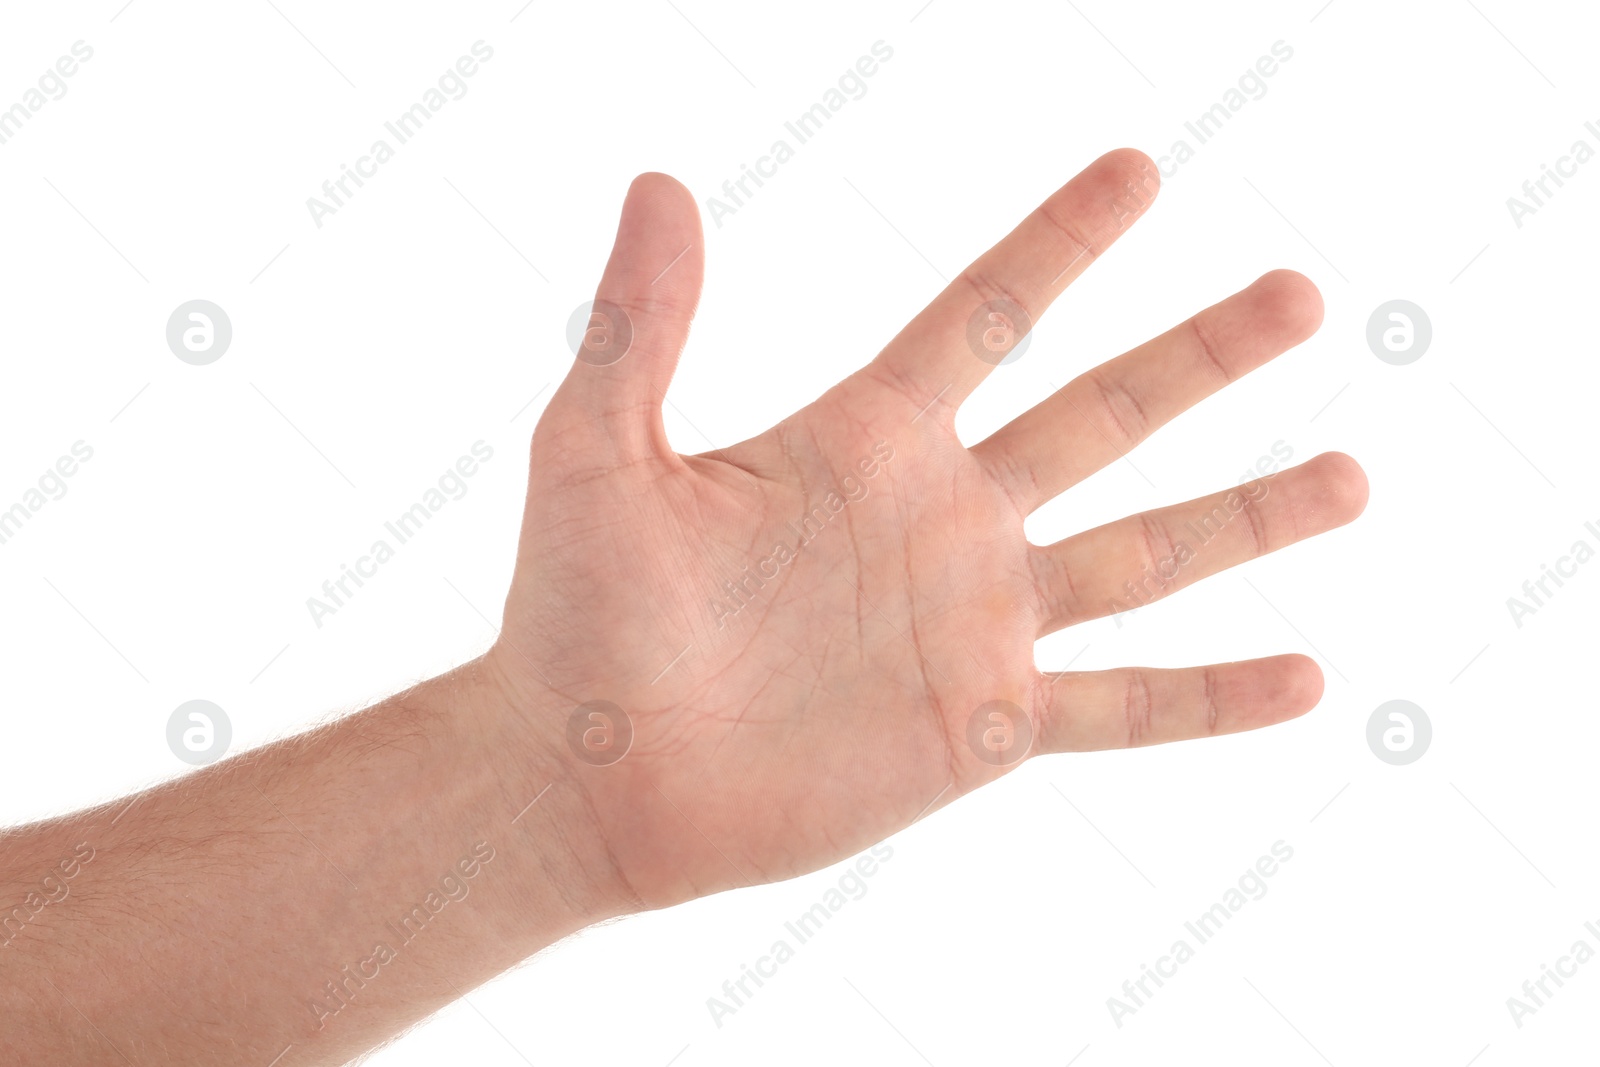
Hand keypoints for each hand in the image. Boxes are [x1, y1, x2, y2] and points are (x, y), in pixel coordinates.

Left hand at [488, 149, 1367, 911]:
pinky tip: (1305, 678)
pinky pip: (1121, 706)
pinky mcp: (983, 730)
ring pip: (1142, 558)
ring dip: (1245, 519)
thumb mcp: (597, 453)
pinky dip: (1209, 696)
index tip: (1140, 168)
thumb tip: (660, 181)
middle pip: (1101, 417)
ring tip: (1352, 475)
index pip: (985, 315)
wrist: (592, 778)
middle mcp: (941, 518)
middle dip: (1201, 357)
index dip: (1060, 241)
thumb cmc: (577, 614)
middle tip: (1299, 293)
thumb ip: (641, 326)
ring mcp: (974, 625)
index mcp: (864, 439)